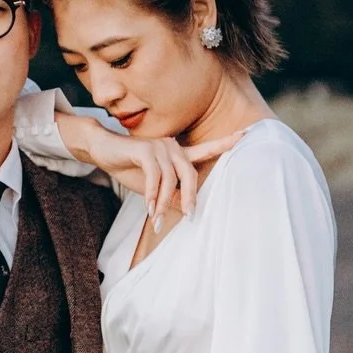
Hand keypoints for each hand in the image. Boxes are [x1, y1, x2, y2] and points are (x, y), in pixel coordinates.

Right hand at [54, 113, 244, 227]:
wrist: (104, 152)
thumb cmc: (131, 169)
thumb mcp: (154, 188)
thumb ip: (171, 196)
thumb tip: (185, 211)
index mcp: (179, 154)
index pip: (207, 149)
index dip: (227, 142)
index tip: (247, 133)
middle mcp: (173, 147)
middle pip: (190, 174)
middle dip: (190, 198)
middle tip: (188, 217)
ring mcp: (160, 147)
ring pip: (171, 179)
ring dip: (163, 202)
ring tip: (156, 219)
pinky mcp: (146, 150)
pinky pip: (155, 177)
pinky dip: (153, 195)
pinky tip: (149, 207)